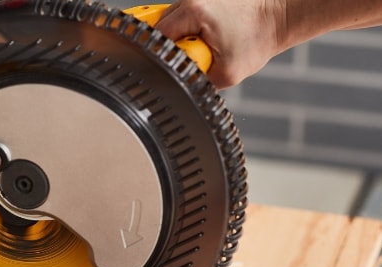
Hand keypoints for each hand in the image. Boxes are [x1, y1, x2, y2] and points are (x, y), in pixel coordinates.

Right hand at [155, 0, 284, 87]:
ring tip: (196, 48)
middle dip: (167, 47)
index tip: (166, 67)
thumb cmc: (260, 37)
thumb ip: (198, 81)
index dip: (158, 56)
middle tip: (187, 58)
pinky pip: (181, 17)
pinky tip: (200, 39)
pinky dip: (186, 30)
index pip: (156, 36)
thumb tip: (181, 86)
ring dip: (176, 38)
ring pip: (168, 21)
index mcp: (194, 12)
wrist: (279, 16)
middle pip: (158, 26)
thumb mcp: (226, 74)